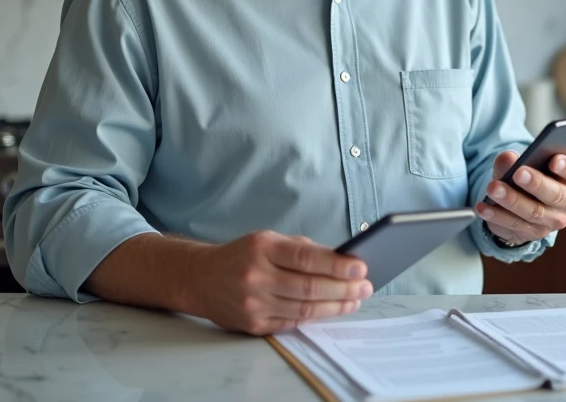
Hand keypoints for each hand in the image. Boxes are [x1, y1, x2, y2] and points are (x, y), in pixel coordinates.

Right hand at [188, 230, 371, 335]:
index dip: (337, 265)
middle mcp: (255, 276)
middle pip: (309, 287)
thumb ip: (301, 248)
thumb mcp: (266, 240)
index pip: (307, 258)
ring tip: (355, 300)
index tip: (361, 267)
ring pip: (304, 309)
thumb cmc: (241, 255)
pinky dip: (314, 317)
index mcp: (261, 248)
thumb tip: (341, 260)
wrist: (200, 278)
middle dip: (343, 288)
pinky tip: (331, 310)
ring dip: (335, 306)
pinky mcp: (252, 325)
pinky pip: (291, 322)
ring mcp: (253, 303)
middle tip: (366, 287)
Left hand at [474, 151, 565, 245]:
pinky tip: (483, 207)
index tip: (554, 160)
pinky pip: (515, 225)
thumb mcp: (521, 163)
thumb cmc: (528, 176)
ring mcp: (553, 220)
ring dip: (511, 200)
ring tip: (493, 188)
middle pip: (555, 194)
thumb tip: (508, 159)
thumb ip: (513, 159)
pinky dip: (497, 215)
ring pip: (533, 212)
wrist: (523, 202)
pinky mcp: (534, 233)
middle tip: (518, 173)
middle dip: (536, 183)